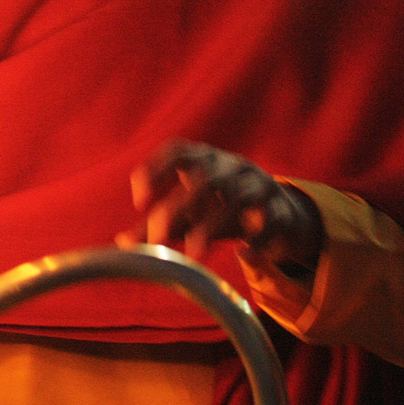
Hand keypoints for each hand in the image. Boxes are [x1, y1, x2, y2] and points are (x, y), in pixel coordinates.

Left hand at [120, 141, 323, 269]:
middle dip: (179, 207)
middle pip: (204, 176)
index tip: (139, 203)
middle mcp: (231, 166)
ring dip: (212, 225)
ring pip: (237, 196)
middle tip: (158, 238)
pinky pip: (270, 220)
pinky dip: (257, 237)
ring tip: (194, 255)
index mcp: (205, 159)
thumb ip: (157, 226)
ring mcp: (260, 184)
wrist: (281, 216)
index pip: (177, 150)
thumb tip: (121, 244)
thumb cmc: (222, 209)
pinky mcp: (282, 209)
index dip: (155, 169)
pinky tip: (246, 252)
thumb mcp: (189, 214)